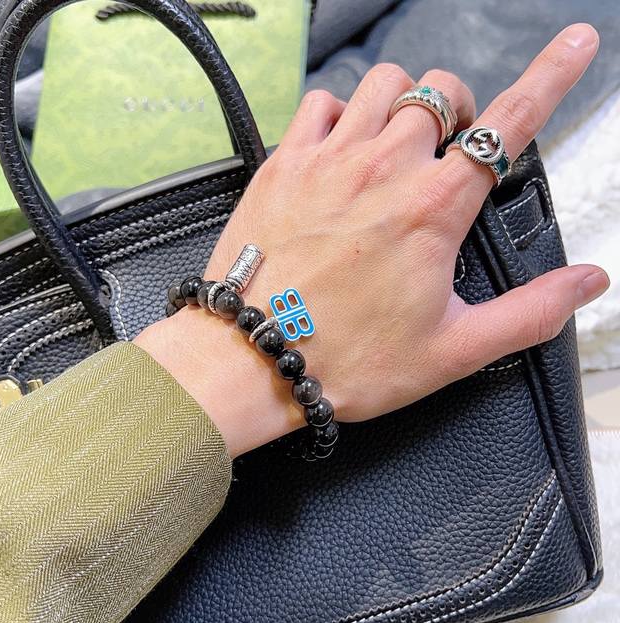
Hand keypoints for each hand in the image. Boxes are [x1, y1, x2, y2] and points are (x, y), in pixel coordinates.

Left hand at [136, 24, 607, 457]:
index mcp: (432, 210)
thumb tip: (586, 282)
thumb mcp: (452, 349)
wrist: (254, 359)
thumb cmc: (346, 359)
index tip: (572, 46)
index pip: (508, 125)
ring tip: (400, 142)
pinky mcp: (284, 165)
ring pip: (384, 85)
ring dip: (404, 103)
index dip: (550, 78)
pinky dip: (341, 112)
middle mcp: (382, 170)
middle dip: (458, 113)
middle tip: (450, 152)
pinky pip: (320, 103)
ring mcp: (328, 160)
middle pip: (441, 94)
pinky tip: (341, 146)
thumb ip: (529, 311)